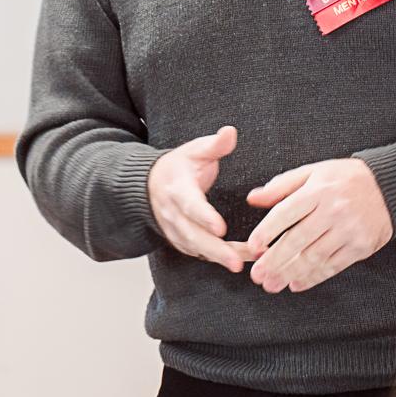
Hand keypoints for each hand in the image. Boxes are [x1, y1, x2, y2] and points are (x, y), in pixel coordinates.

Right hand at [147, 127, 251, 272]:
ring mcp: (175, 230)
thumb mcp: (194, 150)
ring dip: (221, 258)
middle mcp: (173, 214)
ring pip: (197, 249)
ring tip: (245, 264)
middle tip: (238, 262)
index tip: (221, 229)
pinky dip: (218, 259)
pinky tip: (241, 262)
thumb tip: (230, 132)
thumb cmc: (179, 166)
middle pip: (193, 236)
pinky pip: (199, 253)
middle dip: (216, 250)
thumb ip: (214, 145)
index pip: (190, 205)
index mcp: (177, 188)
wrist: (150, 184)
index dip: (204, 218)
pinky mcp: (181, 241)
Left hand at [245, 157, 392, 292]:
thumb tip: (253, 198)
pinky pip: (333, 266)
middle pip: (297, 240)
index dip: (267, 231)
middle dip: (274, 260)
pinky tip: (297, 283)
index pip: (286, 213)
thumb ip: (281, 186)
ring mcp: (349, 230)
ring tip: (272, 284)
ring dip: (290, 273)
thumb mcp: (313, 172)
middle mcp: (333, 210)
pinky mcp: (361, 246)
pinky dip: (313, 278)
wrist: (389, 186)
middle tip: (257, 275)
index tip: (253, 247)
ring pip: (314, 257)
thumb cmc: (346, 178)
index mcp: (318, 190)